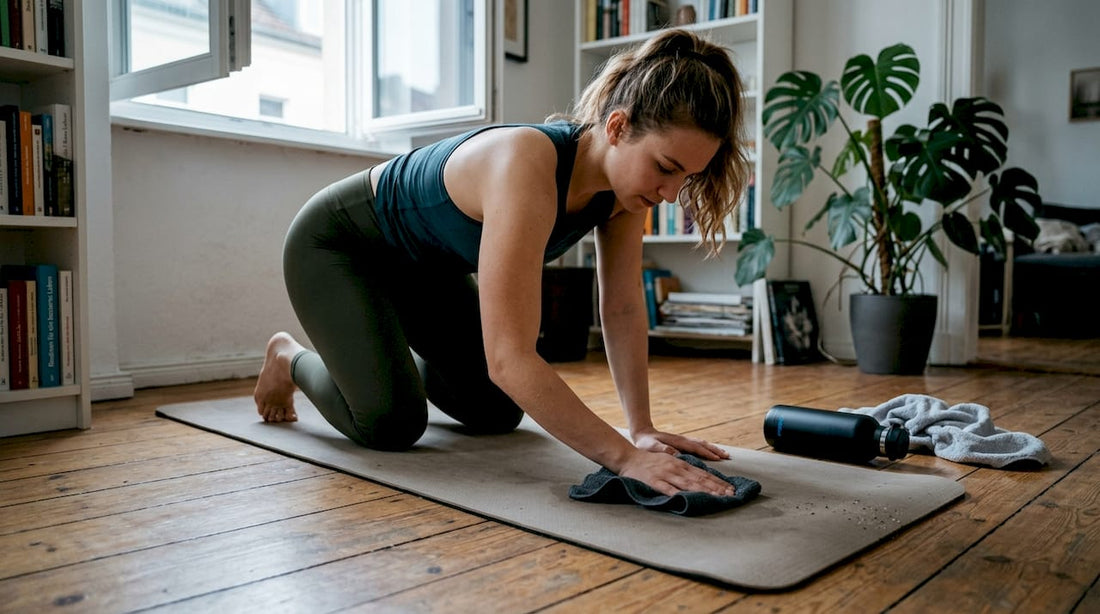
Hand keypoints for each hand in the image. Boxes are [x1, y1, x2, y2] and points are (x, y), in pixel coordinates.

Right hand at [618, 449, 735, 496]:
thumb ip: (683, 470)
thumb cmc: (649, 462)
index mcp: (680, 464)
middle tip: (730, 495)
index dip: (717, 482)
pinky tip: (687, 498)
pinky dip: (677, 493)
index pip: (703, 473)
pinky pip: (667, 489)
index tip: (730, 489)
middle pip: (699, 479)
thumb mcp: (669, 461)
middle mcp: (676, 468)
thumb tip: (699, 479)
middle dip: (716, 487)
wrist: (628, 458)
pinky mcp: (654, 481)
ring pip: (687, 483)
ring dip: (703, 490)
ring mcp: (665, 475)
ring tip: (716, 497)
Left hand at [632, 428, 730, 461]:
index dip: (707, 453)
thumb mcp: (651, 446)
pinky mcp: (682, 444)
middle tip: (727, 456)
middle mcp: (683, 440)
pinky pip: (698, 446)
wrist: (642, 434)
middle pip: (702, 445)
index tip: (718, 458)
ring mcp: (684, 441)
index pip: (695, 448)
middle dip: (715, 450)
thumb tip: (675, 453)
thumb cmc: (646, 443)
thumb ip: (662, 449)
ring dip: (713, 449)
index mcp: (678, 442)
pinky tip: (712, 453)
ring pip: (702, 444)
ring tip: (724, 455)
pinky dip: (707, 449)